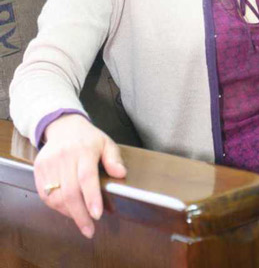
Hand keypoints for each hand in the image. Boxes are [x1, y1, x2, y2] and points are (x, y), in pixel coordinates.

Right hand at [33, 114, 126, 238]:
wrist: (63, 126)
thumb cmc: (88, 138)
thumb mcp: (106, 143)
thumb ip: (114, 159)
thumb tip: (120, 174)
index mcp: (84, 150)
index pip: (87, 177)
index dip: (91, 198)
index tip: (97, 215)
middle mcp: (64, 156)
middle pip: (70, 192)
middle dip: (80, 215)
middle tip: (89, 229)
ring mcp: (49, 163)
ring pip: (56, 196)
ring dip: (68, 213)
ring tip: (80, 219)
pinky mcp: (39, 168)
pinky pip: (45, 195)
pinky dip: (56, 207)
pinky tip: (67, 209)